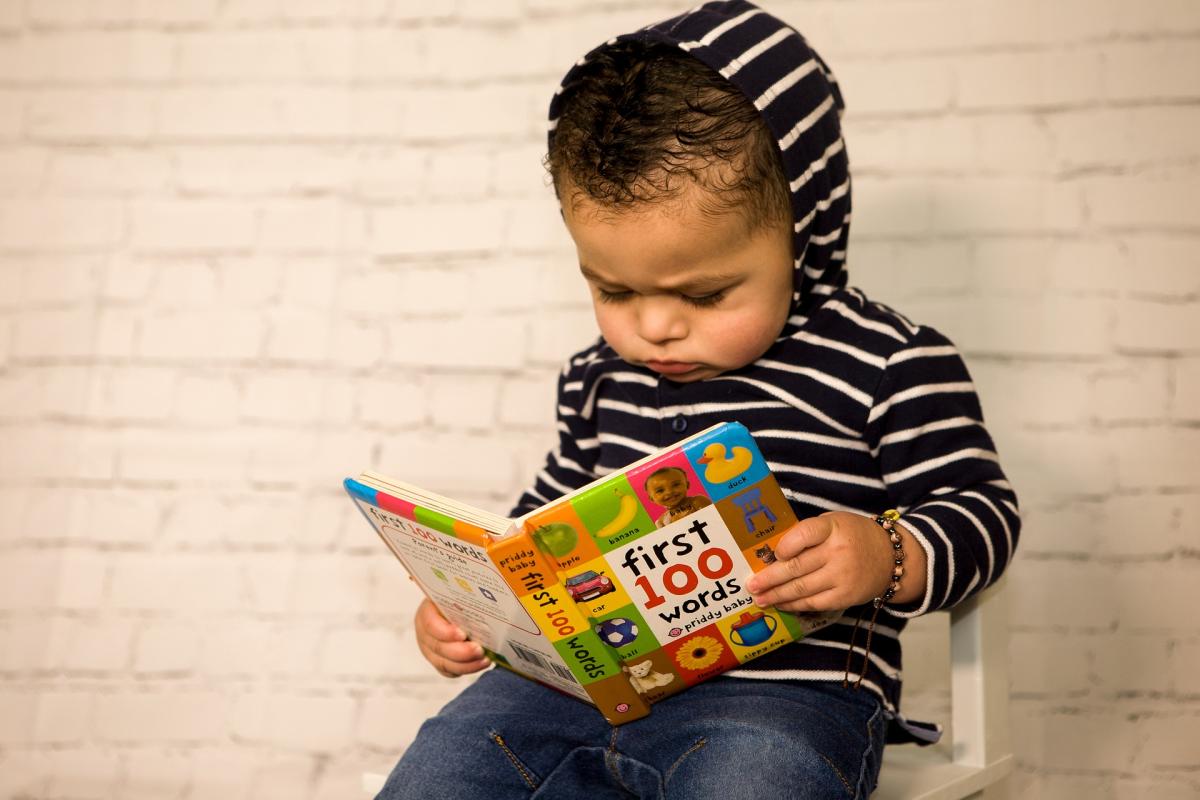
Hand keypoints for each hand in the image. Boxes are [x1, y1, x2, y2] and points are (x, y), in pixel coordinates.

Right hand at [414, 599, 491, 677]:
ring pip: (444, 663)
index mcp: (426, 612)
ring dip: (466, 664)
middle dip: (460, 652)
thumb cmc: (458, 599)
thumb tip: (485, 596)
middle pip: (438, 647)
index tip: (462, 635)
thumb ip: (465, 598)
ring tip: (484, 659)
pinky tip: (481, 663)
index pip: (430, 624)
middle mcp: (425, 633)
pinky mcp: (439, 661)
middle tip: (479, 650)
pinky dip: (466, 669)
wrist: (456, 608)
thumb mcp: (457, 594)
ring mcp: (430, 650)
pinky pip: (450, 671)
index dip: (445, 632)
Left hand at [745, 511, 925, 611]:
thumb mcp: (833, 523)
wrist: (891, 557)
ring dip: (776, 595)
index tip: (772, 554)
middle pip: (796, 566)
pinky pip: (813, 603)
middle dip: (769, 578)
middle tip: (751, 585)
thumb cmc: (852, 536)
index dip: (784, 546)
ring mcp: (842, 576)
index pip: (804, 534)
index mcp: (833, 527)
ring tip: (759, 598)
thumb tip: (772, 552)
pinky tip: (780, 604)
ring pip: (801, 589)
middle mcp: (838, 552)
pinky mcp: (845, 597)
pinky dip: (794, 605)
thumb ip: (807, 534)